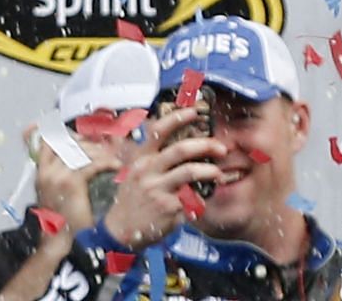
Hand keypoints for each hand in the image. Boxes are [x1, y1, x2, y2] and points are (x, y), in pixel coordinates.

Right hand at [25, 125, 114, 242]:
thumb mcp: (54, 197)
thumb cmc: (61, 223)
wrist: (61, 241)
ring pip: (80, 151)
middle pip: (66, 142)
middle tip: (103, 147)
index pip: (46, 142)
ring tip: (112, 157)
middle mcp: (47, 171)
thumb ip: (60, 180)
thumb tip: (77, 167)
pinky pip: (92, 165)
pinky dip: (107, 163)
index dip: (64, 135)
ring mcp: (58, 176)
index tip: (81, 136)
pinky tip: (116, 167)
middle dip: (87, 142)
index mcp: (41, 173)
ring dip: (99, 152)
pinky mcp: (72, 183)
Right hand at [100, 107, 226, 250]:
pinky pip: (193, 198)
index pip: (157, 131)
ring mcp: (158, 189)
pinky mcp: (168, 208)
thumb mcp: (135, 174)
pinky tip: (203, 201)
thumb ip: (153, 161)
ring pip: (190, 172)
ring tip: (218, 173)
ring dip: (209, 170)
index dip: (176, 119)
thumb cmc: (132, 199)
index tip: (193, 112)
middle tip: (220, 147)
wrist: (121, 228)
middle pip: (180, 150)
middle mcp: (148, 170)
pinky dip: (201, 199)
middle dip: (205, 145)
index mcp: (140, 159)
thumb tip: (179, 148)